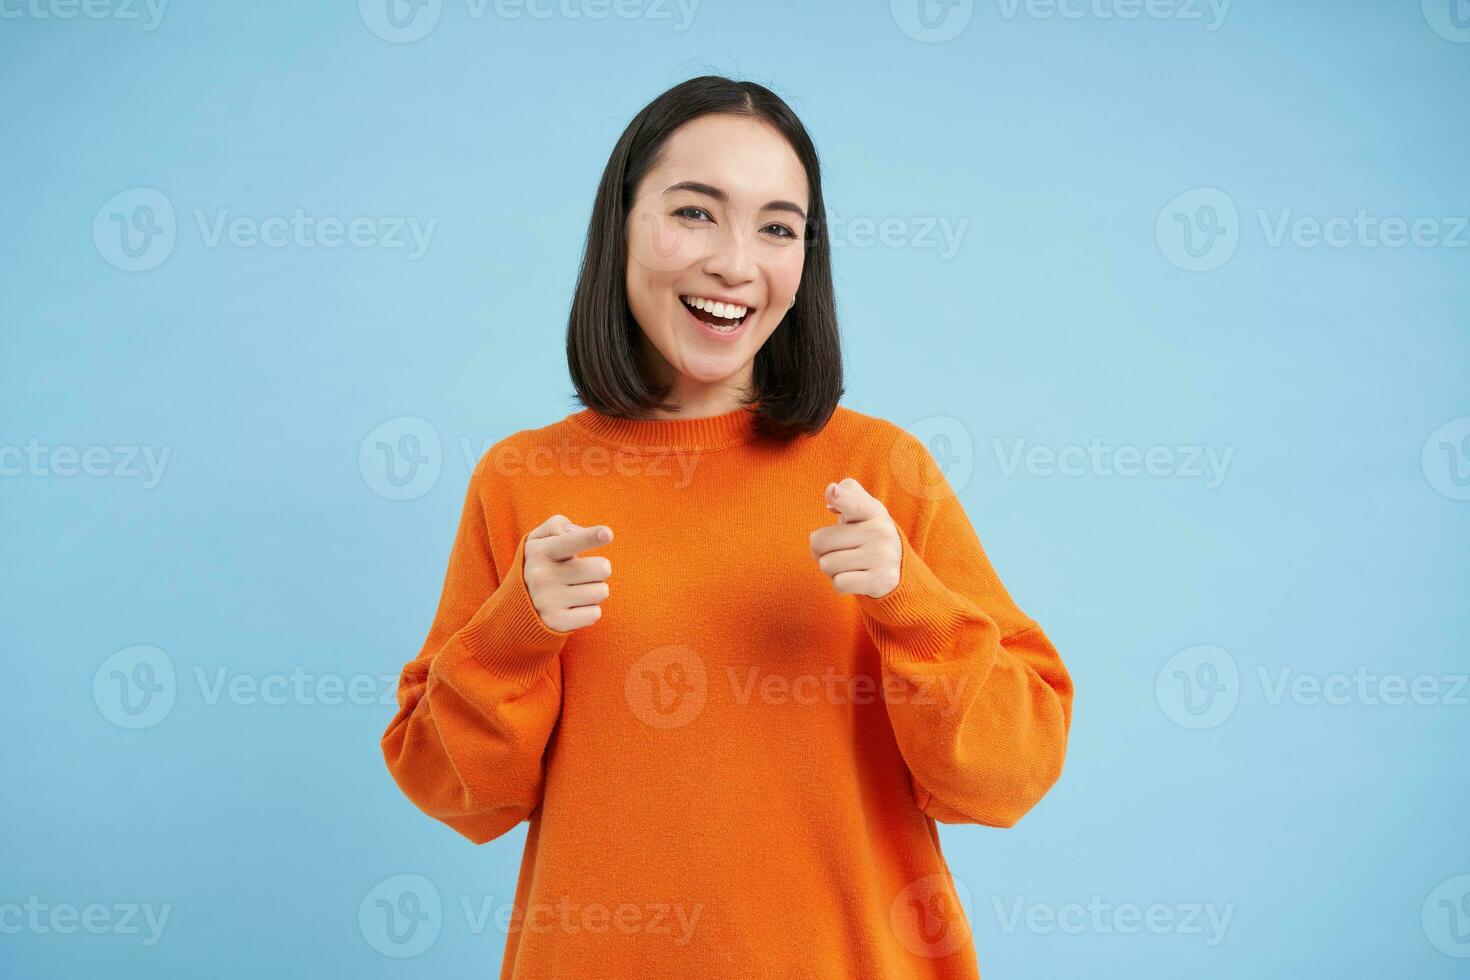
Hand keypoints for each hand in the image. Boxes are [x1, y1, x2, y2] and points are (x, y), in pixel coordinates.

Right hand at [523, 514, 613, 631]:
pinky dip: (589, 611)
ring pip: (601, 592)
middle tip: (581, 573)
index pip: (571, 542)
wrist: (516, 604)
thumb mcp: (539, 538)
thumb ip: (557, 525)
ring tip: (575, 590)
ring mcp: (548, 601)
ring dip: (594, 590)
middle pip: (601, 568)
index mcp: (542, 551)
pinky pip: (595, 614)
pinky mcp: (557, 622)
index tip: (607, 533)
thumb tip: (577, 532)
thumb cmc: (541, 563)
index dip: (590, 536)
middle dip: (598, 569)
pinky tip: (572, 607)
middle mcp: (542, 576)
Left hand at [808, 478, 901, 598]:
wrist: (897, 567)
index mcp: (873, 510)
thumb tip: (832, 494)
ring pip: (826, 565)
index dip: (840, 497)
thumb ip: (845, 493)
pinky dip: (841, 583)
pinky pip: (839, 584)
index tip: (832, 491)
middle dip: (822, 550)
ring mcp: (883, 557)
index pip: (853, 502)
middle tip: (841, 550)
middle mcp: (880, 531)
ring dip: (832, 569)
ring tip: (850, 564)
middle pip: (819, 542)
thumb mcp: (860, 509)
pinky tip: (856, 577)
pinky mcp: (882, 580)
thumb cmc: (866, 533)